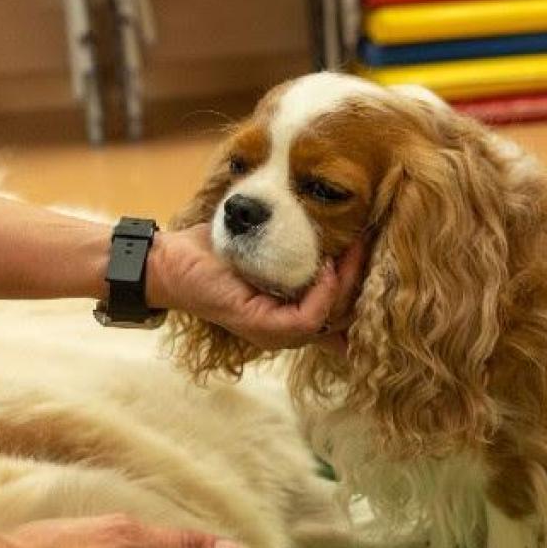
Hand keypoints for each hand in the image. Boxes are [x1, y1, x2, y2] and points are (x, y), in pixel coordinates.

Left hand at [147, 226, 365, 350]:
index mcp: (290, 310)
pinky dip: (323, 295)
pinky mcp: (261, 327)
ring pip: (331, 319)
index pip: (342, 316)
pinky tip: (325, 267)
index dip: (365, 291)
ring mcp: (275, 331)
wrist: (170, 259)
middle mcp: (287, 327)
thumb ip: (293, 240)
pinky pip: (309, 319)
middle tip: (369, 243)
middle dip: (363, 281)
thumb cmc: (215, 250)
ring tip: (353, 249)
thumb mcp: (263, 242)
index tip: (376, 252)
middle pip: (344, 315)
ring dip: (347, 284)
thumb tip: (332, 216)